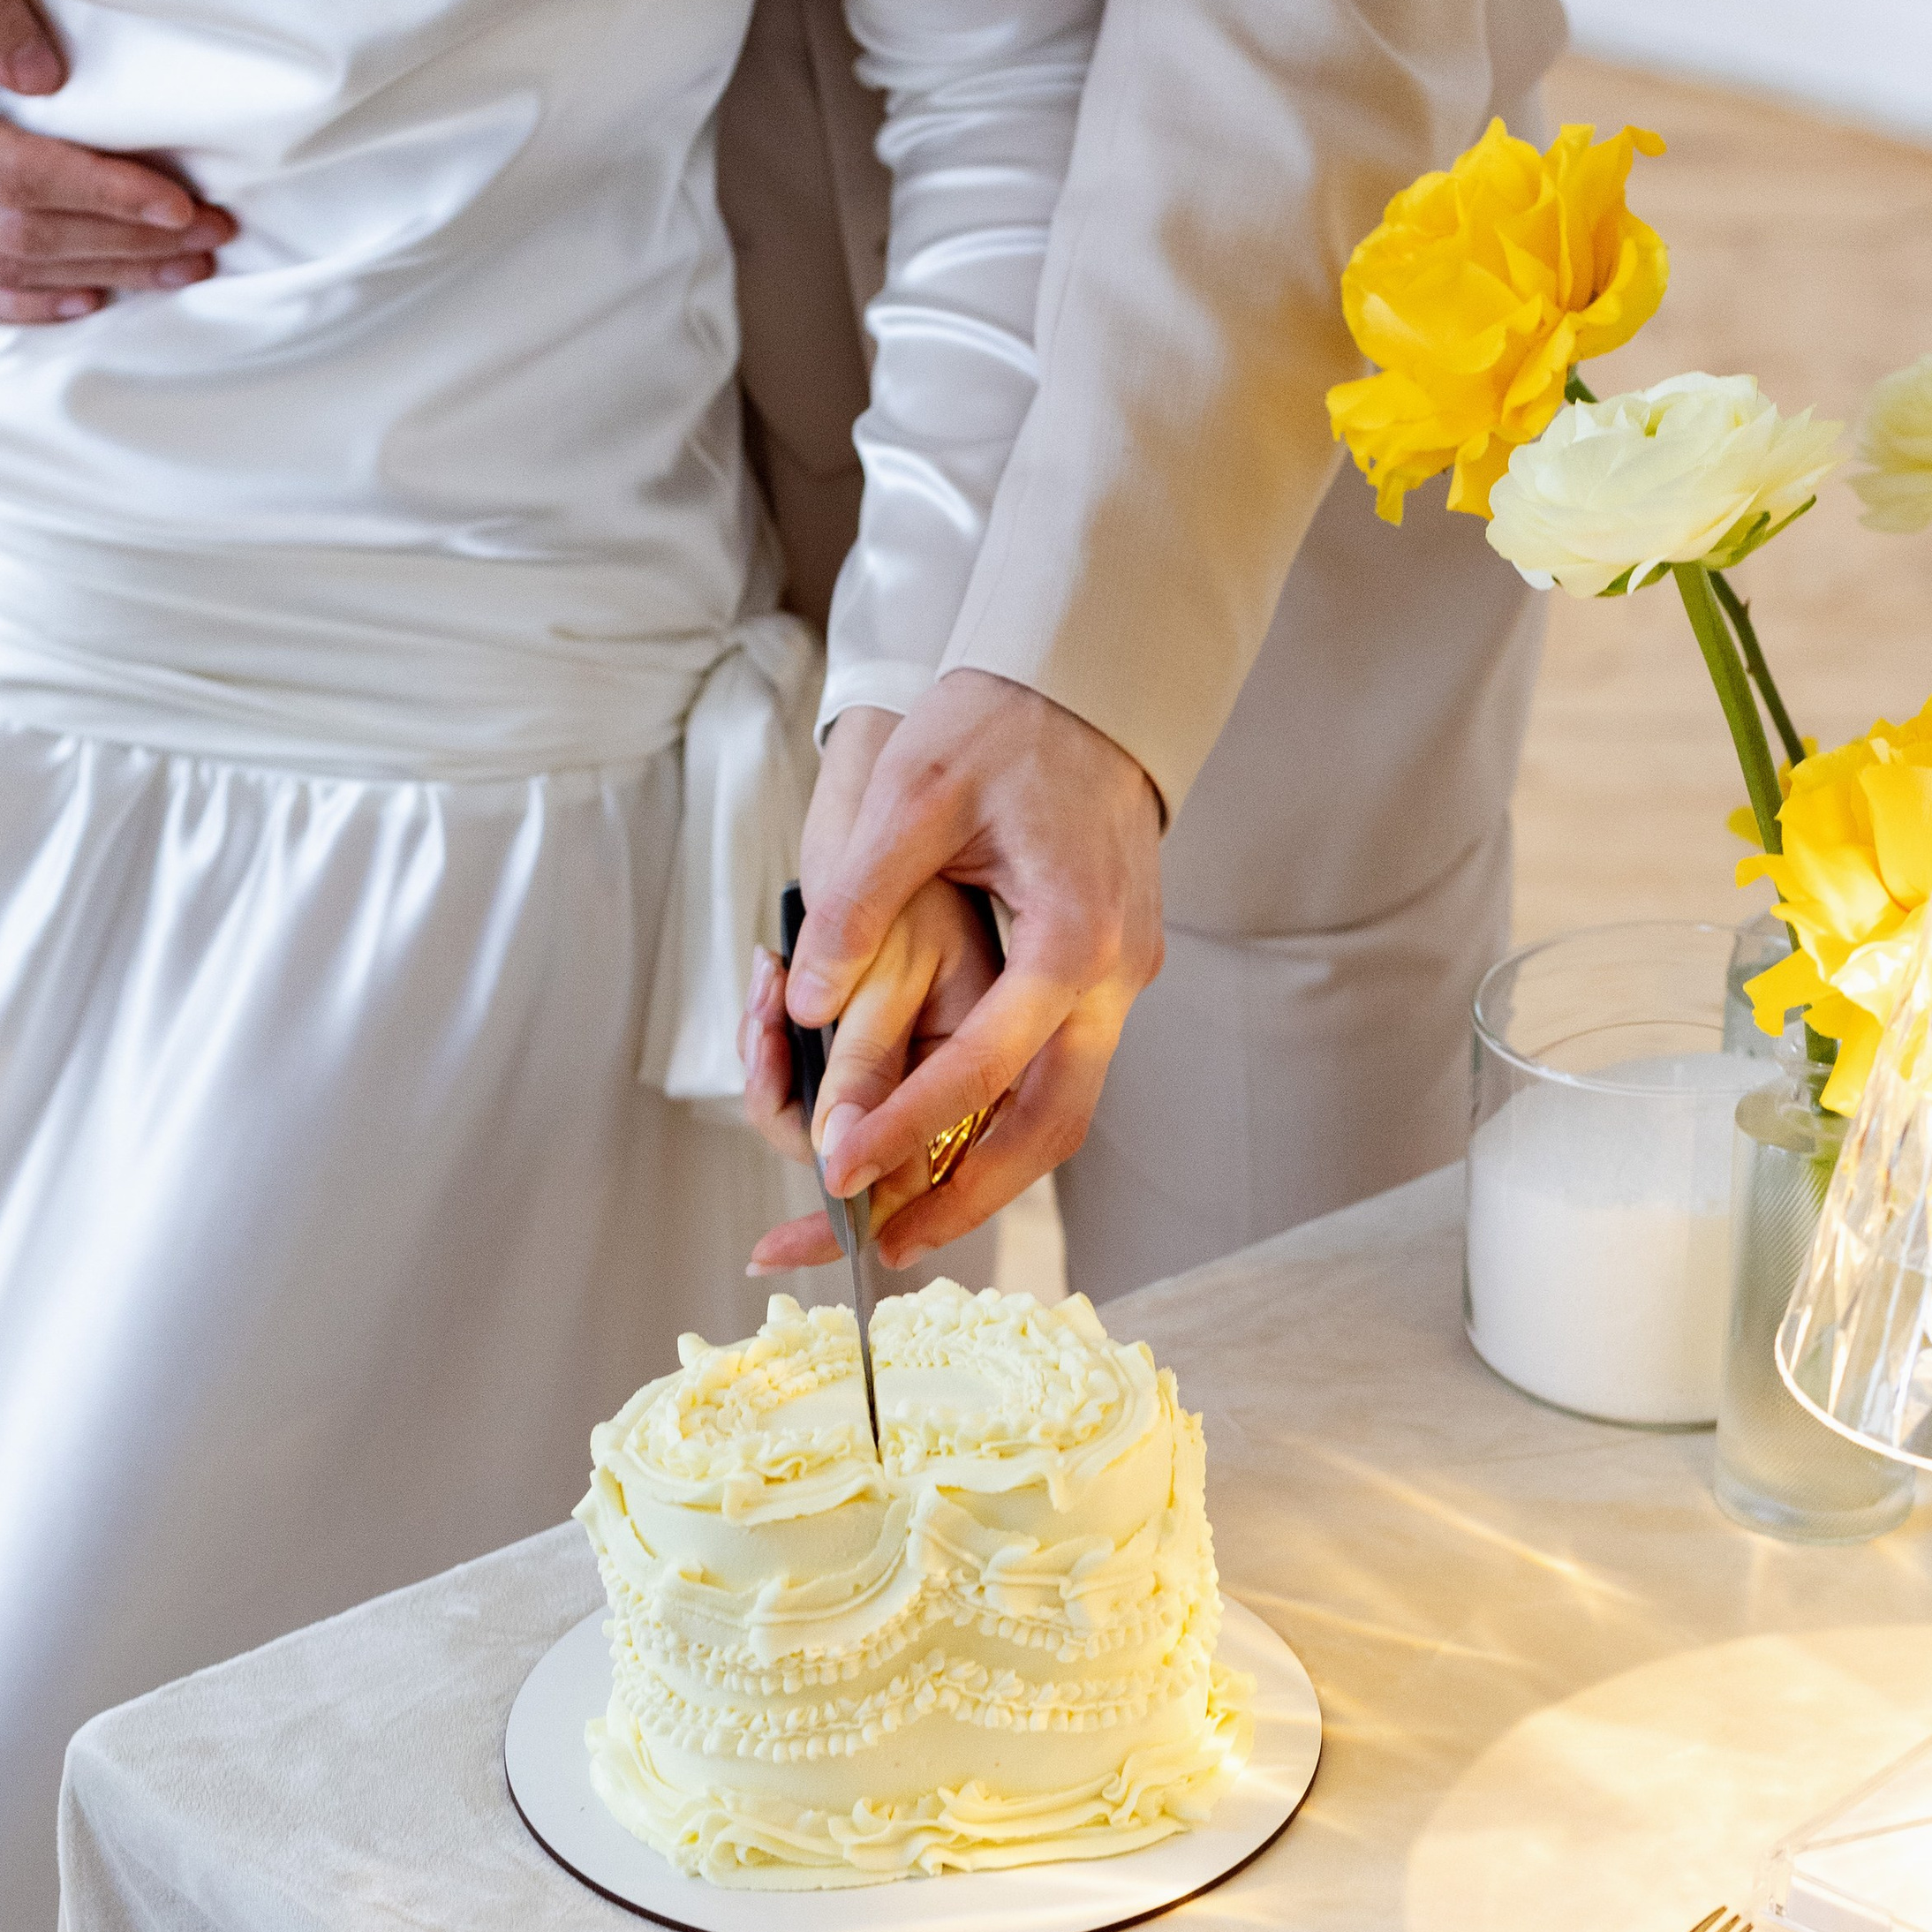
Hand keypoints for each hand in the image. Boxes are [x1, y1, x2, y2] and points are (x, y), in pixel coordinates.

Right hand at [0, 0, 236, 323]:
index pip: (19, 177)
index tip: (178, 203)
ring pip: (6, 273)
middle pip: (25, 237)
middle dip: (126, 242)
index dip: (105, 196)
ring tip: (182, 267)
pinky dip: (27, 306)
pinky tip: (91, 300)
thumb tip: (50, 82)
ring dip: (102, 276)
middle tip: (208, 237)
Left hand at [773, 673, 1164, 1269]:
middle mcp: (1113, 978)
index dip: (904, 1126)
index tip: (833, 1170)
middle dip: (964, 1198)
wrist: (1088, 682)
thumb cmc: (1001, 725)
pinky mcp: (1108, 976)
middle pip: (1048, 1129)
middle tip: (881, 1248)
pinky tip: (946, 1153)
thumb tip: (810, 1009)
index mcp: (1072, 939)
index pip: (982, 1065)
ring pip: (1063, 1118)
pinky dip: (1004, 1128)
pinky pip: (1061, 1079)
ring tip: (906, 1226)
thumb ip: (860, 905)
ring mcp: (1120, 982)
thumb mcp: (914, 796)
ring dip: (988, 1180)